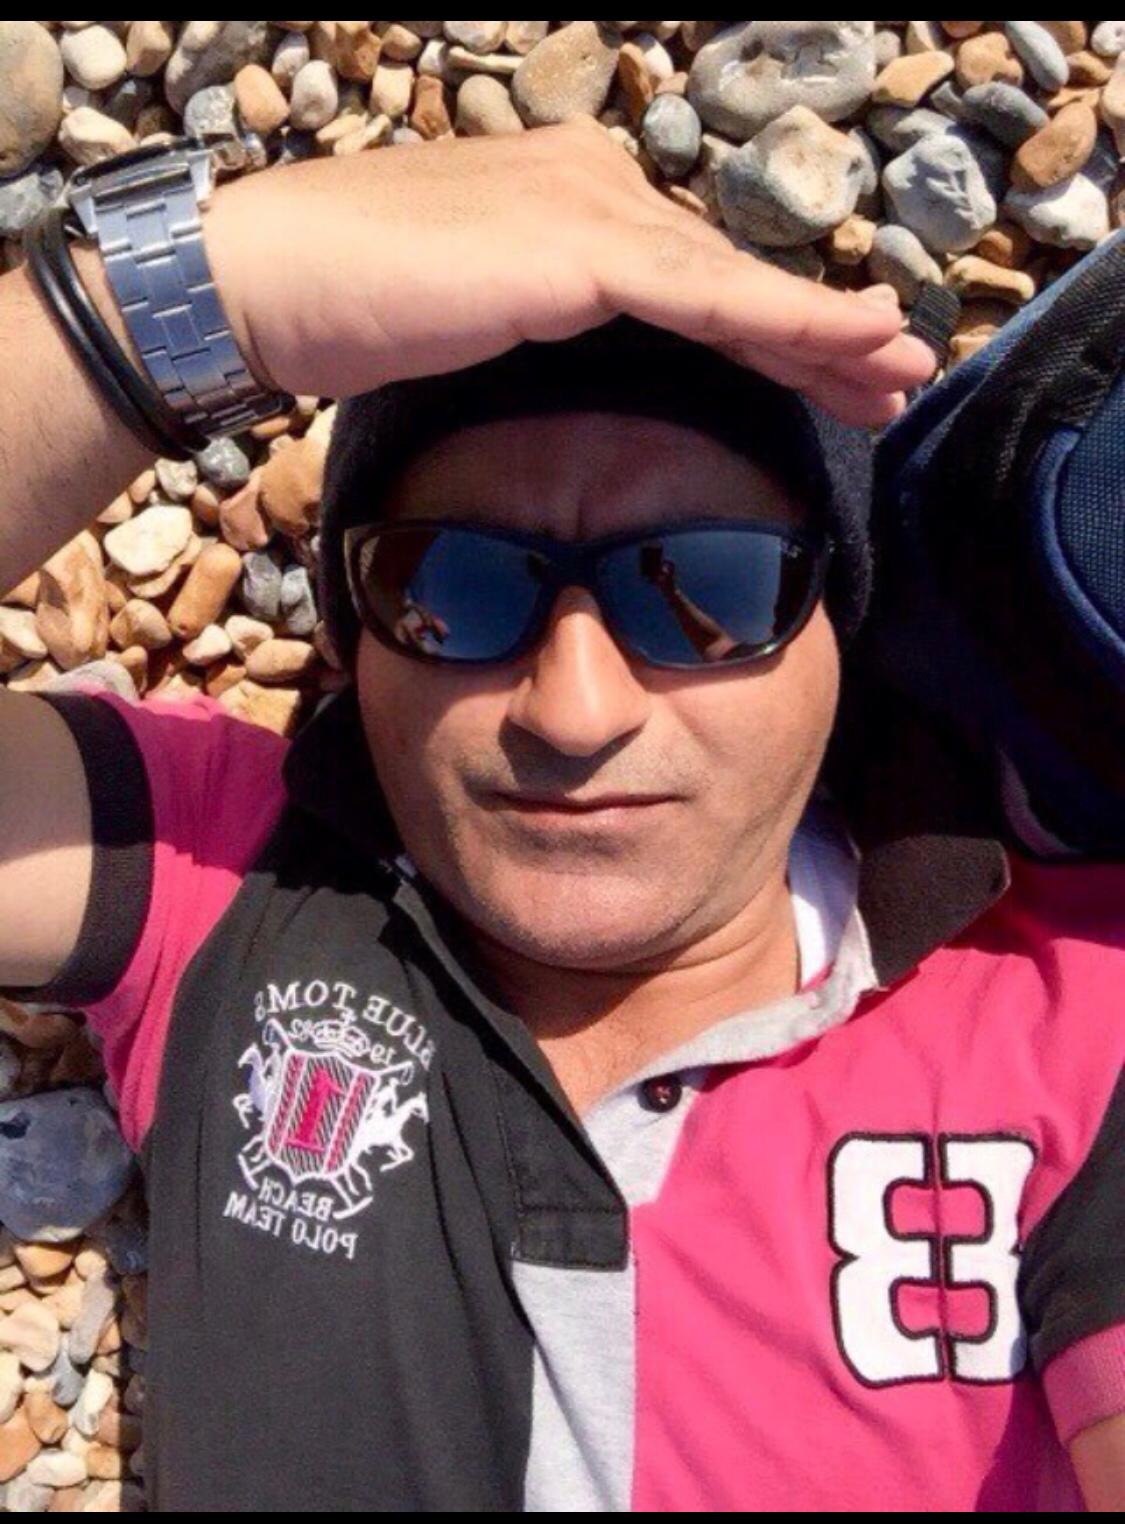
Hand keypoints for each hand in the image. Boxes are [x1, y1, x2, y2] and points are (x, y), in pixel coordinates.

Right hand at [202, 118, 935, 427]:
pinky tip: (847, 350)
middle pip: (728, 272)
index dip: (768, 330)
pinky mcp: (575, 246)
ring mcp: (586, 206)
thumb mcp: (469, 318)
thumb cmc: (342, 310)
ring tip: (899, 370)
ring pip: (732, 281)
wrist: (259, 280)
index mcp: (570, 198)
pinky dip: (782, 326)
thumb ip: (541, 325)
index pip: (691, 274)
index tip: (832, 380)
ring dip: (825, 332)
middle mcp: (593, 183)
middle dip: (819, 333)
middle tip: (895, 375)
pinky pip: (702, 296)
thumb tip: (580, 371)